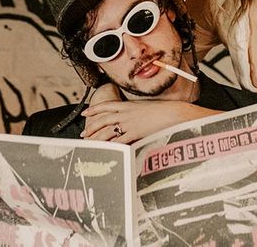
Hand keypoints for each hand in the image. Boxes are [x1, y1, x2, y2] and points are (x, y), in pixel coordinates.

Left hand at [81, 100, 217, 143]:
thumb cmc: (162, 111)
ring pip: (108, 130)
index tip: (85, 113)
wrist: (173, 113)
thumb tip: (129, 117)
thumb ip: (135, 112)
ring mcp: (130, 123)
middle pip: (103, 119)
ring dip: (97, 136)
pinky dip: (111, 145)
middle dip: (92, 126)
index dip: (94, 109)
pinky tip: (105, 149)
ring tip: (90, 142)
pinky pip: (119, 140)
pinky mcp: (135, 133)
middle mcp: (126, 113)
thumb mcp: (145, 108)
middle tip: (84, 133)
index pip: (107, 105)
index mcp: (128, 105)